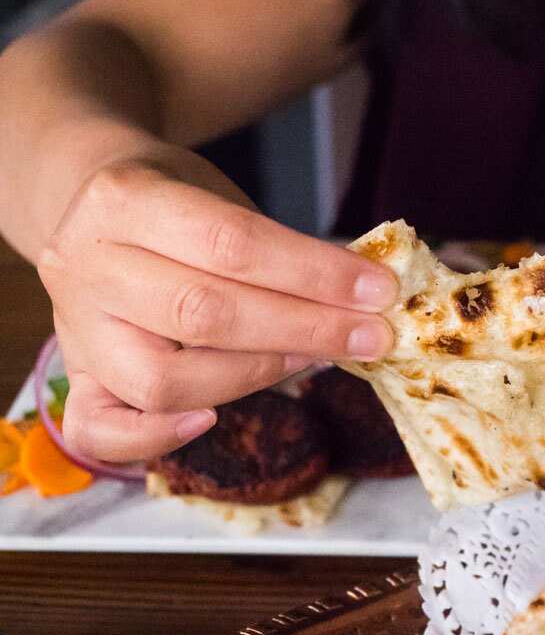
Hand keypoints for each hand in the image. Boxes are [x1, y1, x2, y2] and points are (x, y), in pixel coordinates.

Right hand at [37, 146, 397, 461]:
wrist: (90, 208)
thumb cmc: (180, 208)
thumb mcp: (223, 198)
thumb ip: (280, 249)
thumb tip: (368, 298)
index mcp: (124, 199)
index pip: (231, 243)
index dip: (315, 274)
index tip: (380, 292)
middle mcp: (87, 264)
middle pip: (203, 313)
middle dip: (305, 330)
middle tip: (372, 336)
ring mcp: (74, 327)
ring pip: (162, 379)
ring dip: (255, 376)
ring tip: (312, 359)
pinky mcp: (75, 377)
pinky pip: (99, 430)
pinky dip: (158, 437)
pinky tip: (212, 419)